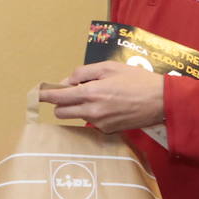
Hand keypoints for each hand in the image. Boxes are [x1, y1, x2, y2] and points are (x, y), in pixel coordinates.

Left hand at [39, 62, 165, 133]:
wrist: (162, 101)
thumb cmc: (137, 80)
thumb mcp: (109, 67)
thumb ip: (84, 73)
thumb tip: (67, 81)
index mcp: (90, 94)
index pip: (57, 98)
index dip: (44, 95)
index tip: (37, 94)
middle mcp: (92, 112)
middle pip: (61, 112)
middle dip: (61, 102)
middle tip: (72, 92)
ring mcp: (99, 124)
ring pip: (76, 117)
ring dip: (78, 108)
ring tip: (97, 96)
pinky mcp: (108, 131)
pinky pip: (91, 122)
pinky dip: (93, 114)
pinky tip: (109, 106)